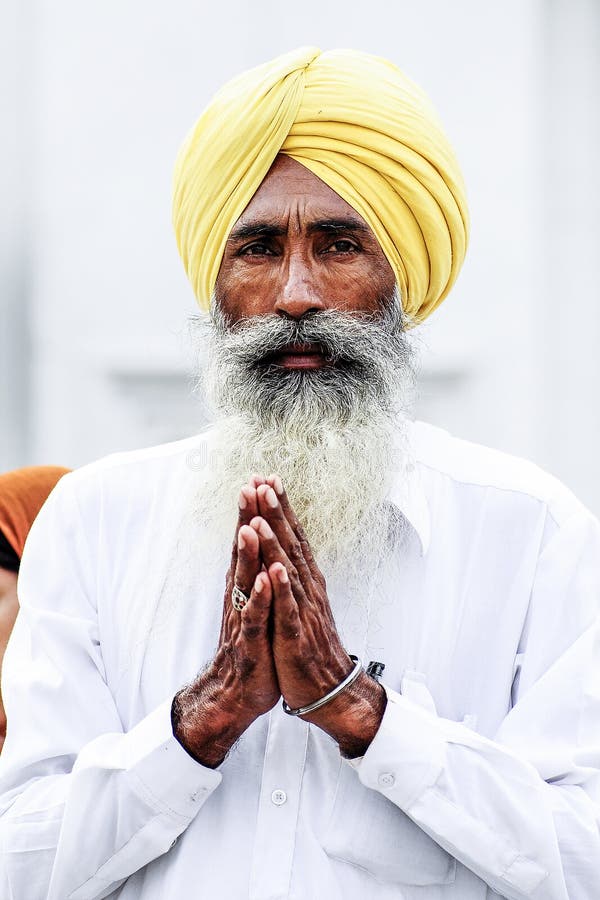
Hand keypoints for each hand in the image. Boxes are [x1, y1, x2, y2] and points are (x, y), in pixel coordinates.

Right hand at [172, 477, 279, 767]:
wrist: (236, 692)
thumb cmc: (250, 646)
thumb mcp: (255, 605)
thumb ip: (254, 573)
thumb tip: (258, 541)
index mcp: (246, 585)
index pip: (250, 541)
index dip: (254, 511)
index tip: (259, 479)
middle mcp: (241, 596)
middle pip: (244, 552)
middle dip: (247, 518)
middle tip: (248, 485)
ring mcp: (245, 618)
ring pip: (246, 580)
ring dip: (248, 552)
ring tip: (250, 524)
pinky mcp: (252, 643)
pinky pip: (257, 617)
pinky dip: (261, 597)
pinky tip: (266, 578)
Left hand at [251, 476, 386, 756]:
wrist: (327, 688)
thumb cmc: (309, 646)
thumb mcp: (300, 604)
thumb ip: (295, 575)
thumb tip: (287, 548)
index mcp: (306, 581)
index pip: (293, 537)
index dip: (281, 508)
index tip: (269, 480)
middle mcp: (307, 589)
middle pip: (292, 544)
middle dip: (277, 512)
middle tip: (265, 482)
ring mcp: (302, 610)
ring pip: (288, 570)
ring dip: (276, 541)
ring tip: (263, 515)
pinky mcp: (295, 634)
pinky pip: (288, 608)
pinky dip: (282, 588)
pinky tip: (275, 569)